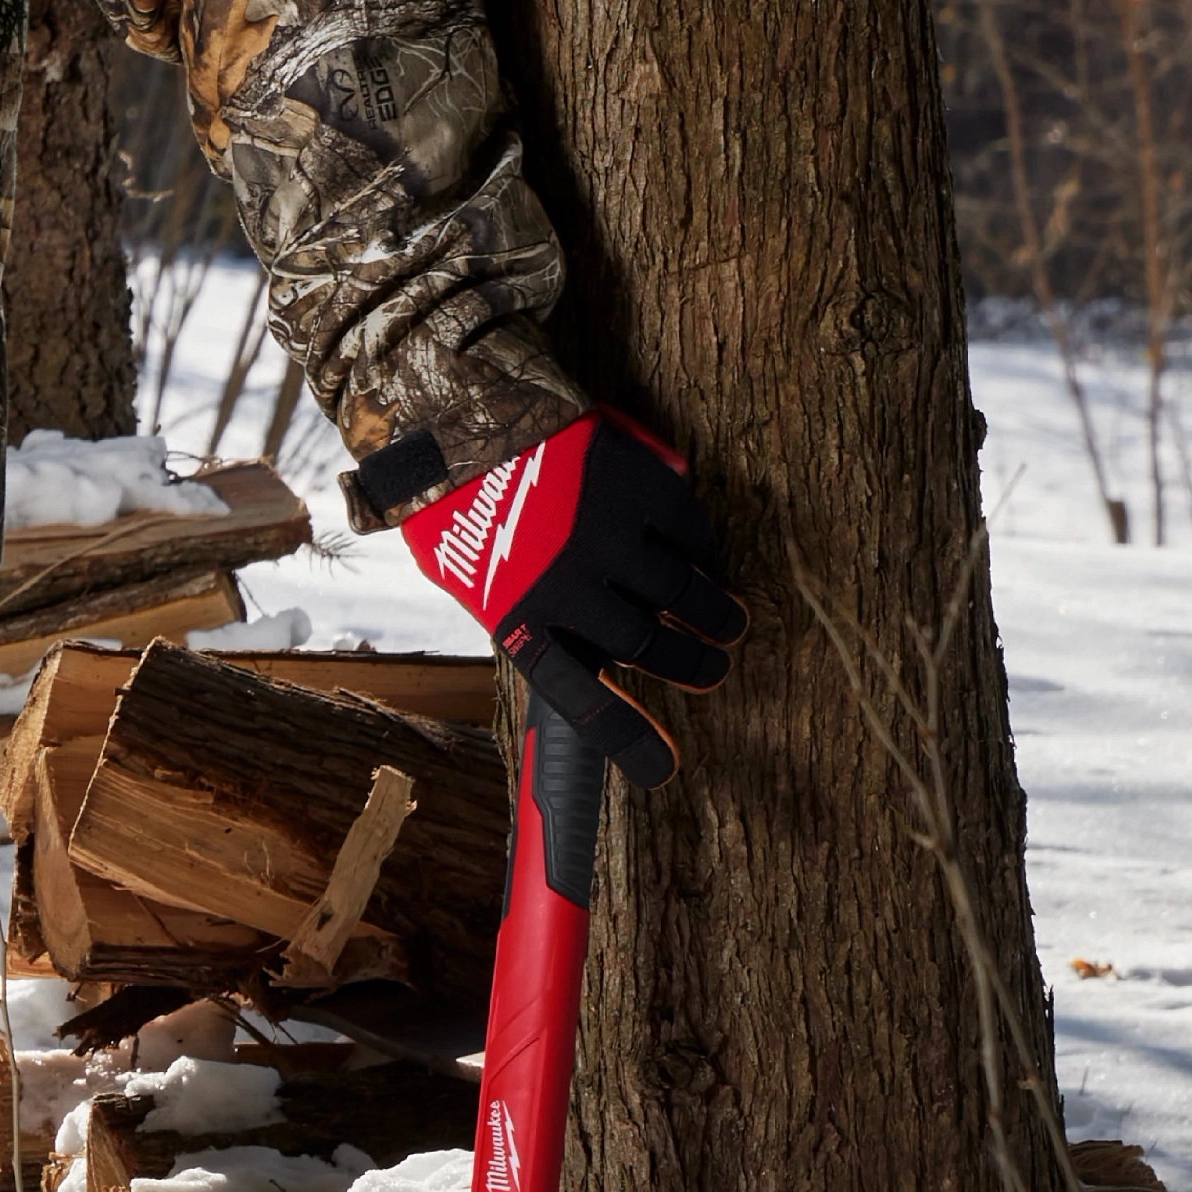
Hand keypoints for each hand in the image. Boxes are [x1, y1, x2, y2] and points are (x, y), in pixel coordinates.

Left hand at [400, 411, 742, 786]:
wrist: (463, 420)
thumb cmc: (464, 511)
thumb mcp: (477, 582)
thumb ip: (533, 622)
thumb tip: (594, 660)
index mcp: (521, 621)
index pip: (584, 699)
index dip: (628, 739)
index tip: (666, 770)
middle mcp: (569, 589)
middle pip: (651, 646)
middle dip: (693, 665)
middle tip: (714, 670)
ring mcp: (609, 539)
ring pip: (685, 594)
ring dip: (715, 616)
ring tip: (729, 625)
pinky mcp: (639, 491)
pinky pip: (692, 536)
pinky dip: (706, 554)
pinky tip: (708, 563)